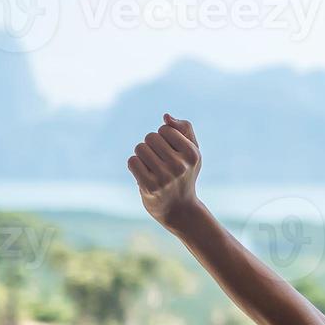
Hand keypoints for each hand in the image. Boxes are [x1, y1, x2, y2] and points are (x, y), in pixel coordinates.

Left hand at [128, 114, 201, 229]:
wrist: (179, 208)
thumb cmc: (185, 174)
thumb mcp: (192, 152)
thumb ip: (184, 129)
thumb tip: (166, 116)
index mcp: (192, 154)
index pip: (165, 129)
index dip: (163, 137)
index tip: (170, 151)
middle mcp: (180, 165)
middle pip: (150, 137)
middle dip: (151, 146)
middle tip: (159, 160)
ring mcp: (164, 177)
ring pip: (140, 148)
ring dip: (142, 156)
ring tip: (151, 167)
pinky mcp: (149, 186)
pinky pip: (132, 161)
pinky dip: (135, 166)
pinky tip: (143, 175)